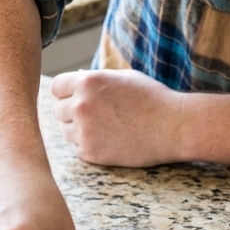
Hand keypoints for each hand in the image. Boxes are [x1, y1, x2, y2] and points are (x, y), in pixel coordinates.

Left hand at [51, 69, 179, 166]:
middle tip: (95, 115)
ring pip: (66, 131)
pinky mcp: (91, 153)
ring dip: (79, 130)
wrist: (173, 126)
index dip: (66, 93)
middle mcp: (81, 105)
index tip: (76, 98)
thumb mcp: (123, 77)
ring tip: (106, 128)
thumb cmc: (152, 98)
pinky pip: (78, 148)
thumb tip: (75, 81)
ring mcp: (85, 130)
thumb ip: (96, 79)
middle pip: (58, 110)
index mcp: (88, 82)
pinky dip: (90, 146)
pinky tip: (111, 140)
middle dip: (72, 112)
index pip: (56, 87)